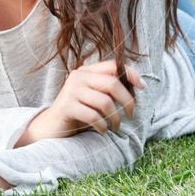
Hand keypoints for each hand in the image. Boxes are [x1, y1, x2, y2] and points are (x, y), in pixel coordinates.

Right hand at [14, 60, 145, 145]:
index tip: (142, 87)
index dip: (131, 73)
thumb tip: (137, 85)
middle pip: (112, 83)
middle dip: (127, 100)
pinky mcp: (66, 107)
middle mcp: (78, 77)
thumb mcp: (94, 96)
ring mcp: (71, 91)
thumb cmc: (79, 112)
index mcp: (86, 71)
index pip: (113, 65)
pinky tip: (103, 130)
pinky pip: (93, 116)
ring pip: (105, 102)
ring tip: (115, 126)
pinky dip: (102, 126)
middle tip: (131, 114)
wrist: (52, 126)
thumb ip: (109, 88)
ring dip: (115, 117)